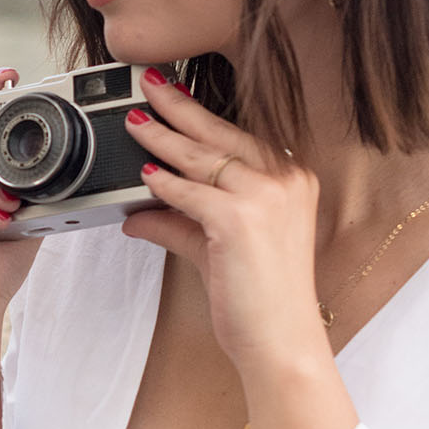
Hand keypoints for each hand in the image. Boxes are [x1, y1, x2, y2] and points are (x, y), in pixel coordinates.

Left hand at [120, 70, 326, 377]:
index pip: (240, 136)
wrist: (281, 343)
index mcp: (293, 180)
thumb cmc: (261, 302)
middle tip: (149, 85)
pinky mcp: (240, 219)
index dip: (203, 116)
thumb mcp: (217, 250)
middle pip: (222, 133)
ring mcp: (267, 197)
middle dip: (180, 107)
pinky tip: (145, 177)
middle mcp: (286, 181)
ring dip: (163, 138)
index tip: (175, 96)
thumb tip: (138, 213)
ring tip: (135, 121)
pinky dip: (164, 184)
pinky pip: (191, 192)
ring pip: (203, 157)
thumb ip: (180, 224)